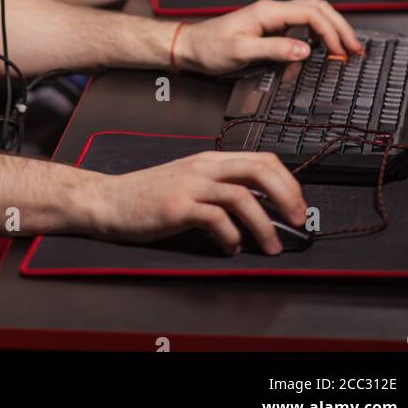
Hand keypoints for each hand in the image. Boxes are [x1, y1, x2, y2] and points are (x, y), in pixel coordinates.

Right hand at [98, 148, 307, 254]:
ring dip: (263, 225)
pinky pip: (215, 219)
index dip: (287, 181)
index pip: (262, 159)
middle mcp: (203, 167)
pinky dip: (230, 237)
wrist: (109, 200)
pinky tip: (230, 248)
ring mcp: (189, 185)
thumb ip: (220, 188)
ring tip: (270, 246)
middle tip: (297, 221)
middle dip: (287, 196)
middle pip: (259, 170)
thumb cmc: (149, 196)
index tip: (298, 205)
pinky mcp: (176, 206)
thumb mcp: (190, 182)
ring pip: (241, 196)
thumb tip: (260, 208)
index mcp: (210, 160)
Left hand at [178, 0, 362, 75]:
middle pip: (317, 8)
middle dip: (339, 26)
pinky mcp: (269, 23)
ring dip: (331, 25)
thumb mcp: (241, 52)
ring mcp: (271, 15)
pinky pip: (301, 20)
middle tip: (354, 47)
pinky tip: (322, 42)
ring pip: (311, 11)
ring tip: (344, 44)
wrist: (191, 46)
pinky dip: (318, 28)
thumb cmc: (210, 48)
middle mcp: (271, 9)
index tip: (341, 50)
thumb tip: (306, 50)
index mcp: (267, 11)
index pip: (311, 14)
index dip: (331, 31)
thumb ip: (274, 49)